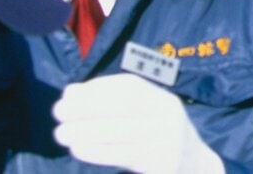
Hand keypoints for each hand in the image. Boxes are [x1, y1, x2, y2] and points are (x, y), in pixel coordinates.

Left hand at [53, 73, 223, 173]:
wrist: (194, 170)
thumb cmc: (159, 142)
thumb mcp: (144, 120)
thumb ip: (113, 106)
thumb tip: (71, 93)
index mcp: (163, 101)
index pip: (130, 86)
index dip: (97, 88)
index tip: (69, 95)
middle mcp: (168, 116)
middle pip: (124, 105)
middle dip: (86, 107)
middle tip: (58, 113)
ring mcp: (167, 140)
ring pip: (120, 130)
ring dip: (85, 130)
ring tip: (61, 133)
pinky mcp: (161, 164)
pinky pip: (123, 155)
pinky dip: (96, 151)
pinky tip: (77, 149)